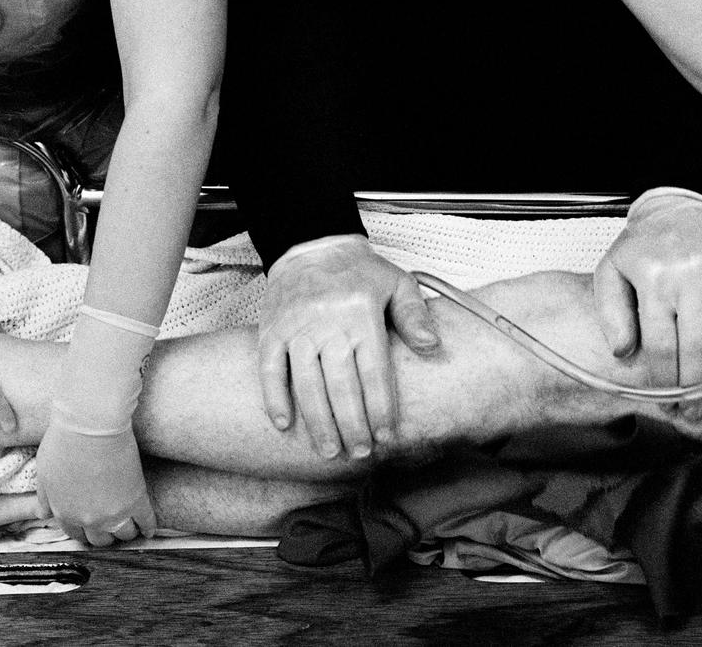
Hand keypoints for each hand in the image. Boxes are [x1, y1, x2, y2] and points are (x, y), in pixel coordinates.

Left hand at [35, 420, 156, 545]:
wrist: (91, 426)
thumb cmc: (64, 443)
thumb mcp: (45, 473)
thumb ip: (45, 498)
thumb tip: (43, 514)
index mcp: (65, 513)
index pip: (76, 534)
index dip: (83, 530)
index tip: (90, 525)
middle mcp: (89, 519)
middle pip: (100, 539)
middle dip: (104, 534)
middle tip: (110, 525)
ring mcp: (115, 512)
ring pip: (124, 534)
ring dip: (127, 532)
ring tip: (131, 526)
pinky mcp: (137, 500)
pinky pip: (146, 522)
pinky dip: (148, 527)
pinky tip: (149, 529)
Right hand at [259, 235, 439, 458]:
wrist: (312, 247)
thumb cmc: (360, 273)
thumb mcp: (398, 284)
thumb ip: (415, 316)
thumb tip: (432, 346)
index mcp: (362, 316)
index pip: (374, 372)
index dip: (380, 408)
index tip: (386, 437)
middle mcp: (328, 325)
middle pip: (341, 385)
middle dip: (352, 424)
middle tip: (360, 453)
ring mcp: (296, 329)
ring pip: (306, 384)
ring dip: (318, 421)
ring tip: (329, 451)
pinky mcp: (271, 331)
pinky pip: (269, 369)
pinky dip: (274, 398)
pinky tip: (284, 425)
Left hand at [594, 189, 701, 419]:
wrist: (680, 201)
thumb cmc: (644, 244)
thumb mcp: (612, 270)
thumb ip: (610, 311)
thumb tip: (623, 353)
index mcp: (652, 278)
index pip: (661, 345)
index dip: (666, 381)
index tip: (668, 403)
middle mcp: (689, 273)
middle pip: (697, 345)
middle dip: (696, 387)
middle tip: (696, 412)